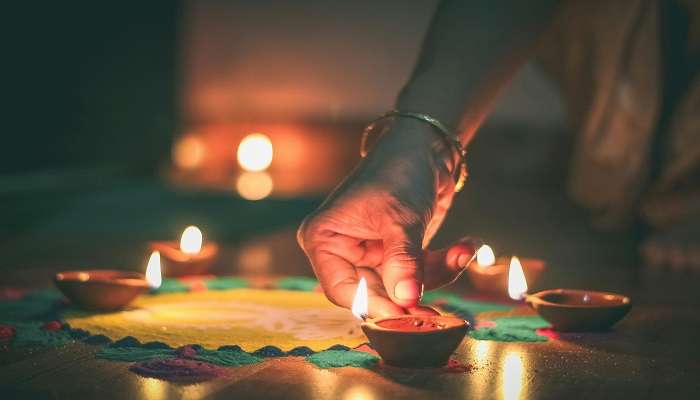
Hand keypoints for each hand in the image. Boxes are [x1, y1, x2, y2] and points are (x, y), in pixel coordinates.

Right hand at [298, 119, 479, 316]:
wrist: (424, 149)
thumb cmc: (398, 171)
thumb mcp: (400, 218)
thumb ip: (403, 261)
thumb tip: (406, 299)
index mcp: (325, 240)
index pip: (343, 289)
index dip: (374, 304)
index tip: (405, 311)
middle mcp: (343, 251)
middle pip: (376, 293)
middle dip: (413, 293)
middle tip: (439, 305)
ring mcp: (372, 254)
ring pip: (403, 287)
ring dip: (437, 274)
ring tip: (463, 252)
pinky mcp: (396, 254)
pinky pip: (419, 274)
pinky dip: (444, 264)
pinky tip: (465, 246)